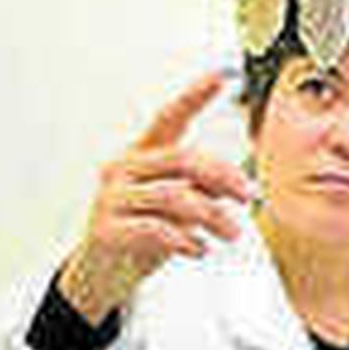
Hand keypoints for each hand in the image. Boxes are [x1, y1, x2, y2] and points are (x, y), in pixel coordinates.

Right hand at [59, 72, 252, 323]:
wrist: (100, 274)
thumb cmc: (140, 232)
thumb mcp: (174, 207)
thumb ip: (201, 189)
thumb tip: (238, 185)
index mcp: (141, 155)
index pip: (169, 118)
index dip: (195, 96)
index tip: (222, 74)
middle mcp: (123, 169)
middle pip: (182, 158)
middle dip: (223, 176)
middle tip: (248, 195)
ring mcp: (111, 198)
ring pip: (173, 195)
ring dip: (212, 215)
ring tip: (232, 233)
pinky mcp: (106, 229)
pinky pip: (155, 229)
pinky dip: (186, 239)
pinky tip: (201, 249)